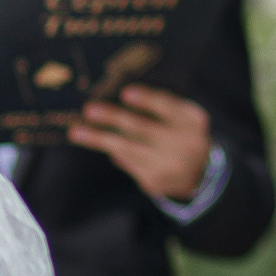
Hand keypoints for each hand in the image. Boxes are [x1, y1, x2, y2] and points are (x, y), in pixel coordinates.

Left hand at [68, 85, 213, 201]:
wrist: (198, 173)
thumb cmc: (183, 133)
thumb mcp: (183, 116)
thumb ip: (161, 105)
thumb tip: (121, 99)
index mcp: (192, 122)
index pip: (169, 107)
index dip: (148, 100)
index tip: (126, 93)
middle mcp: (184, 145)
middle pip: (144, 129)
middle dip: (114, 118)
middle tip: (90, 109)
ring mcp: (168, 167)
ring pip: (127, 149)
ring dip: (99, 139)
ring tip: (76, 132)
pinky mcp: (153, 182)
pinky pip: (126, 162)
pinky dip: (113, 150)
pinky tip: (97, 141)